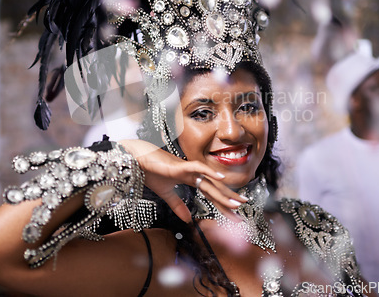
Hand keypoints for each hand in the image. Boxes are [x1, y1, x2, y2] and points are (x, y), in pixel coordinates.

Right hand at [120, 139, 246, 222]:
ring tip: (237, 202)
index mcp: (190, 179)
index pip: (210, 194)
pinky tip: (221, 178)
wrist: (135, 159)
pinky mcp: (179, 166)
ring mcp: (187, 169)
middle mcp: (193, 173)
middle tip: (242, 211)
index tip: (234, 216)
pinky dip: (209, 172)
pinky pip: (198, 168)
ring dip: (224, 192)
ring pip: (210, 182)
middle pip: (214, 189)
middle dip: (228, 201)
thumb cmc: (150, 171)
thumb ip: (177, 205)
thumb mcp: (165, 193)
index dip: (222, 204)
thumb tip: (188, 219)